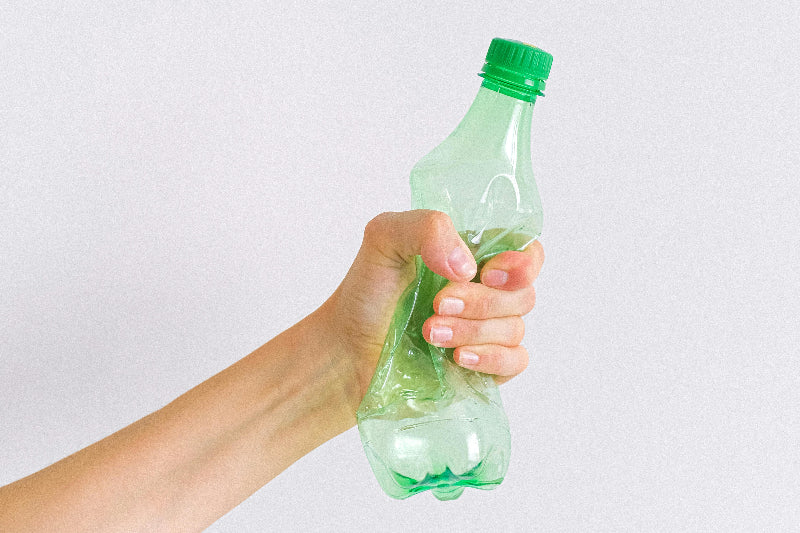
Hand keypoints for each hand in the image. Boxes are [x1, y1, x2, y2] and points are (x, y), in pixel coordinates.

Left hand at [321, 210, 543, 412]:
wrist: (346, 350)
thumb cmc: (366, 293)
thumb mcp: (384, 239)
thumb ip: (426, 228)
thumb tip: (468, 267)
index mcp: (474, 255)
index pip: (527, 251)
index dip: (521, 262)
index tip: (488, 272)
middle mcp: (487, 291)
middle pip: (522, 293)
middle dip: (481, 301)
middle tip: (438, 304)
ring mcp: (487, 331)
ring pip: (515, 329)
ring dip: (473, 331)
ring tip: (430, 333)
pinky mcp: (485, 367)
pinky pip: (514, 362)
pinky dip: (490, 359)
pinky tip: (458, 358)